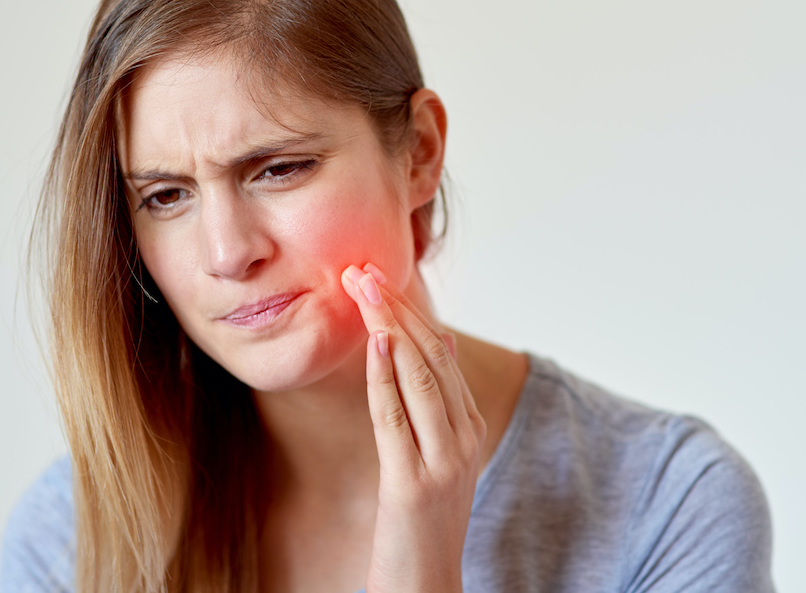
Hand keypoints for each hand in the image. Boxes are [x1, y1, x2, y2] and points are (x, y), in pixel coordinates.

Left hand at [341, 264, 486, 592]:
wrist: (426, 586)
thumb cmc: (421, 516)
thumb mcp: (434, 450)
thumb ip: (433, 399)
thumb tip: (431, 338)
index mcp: (468, 423)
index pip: (440, 351)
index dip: (409, 308)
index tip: (379, 275)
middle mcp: (464, 435)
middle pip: (431, 354)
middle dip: (396, 307)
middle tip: (364, 269)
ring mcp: (444, 460)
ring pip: (418, 375)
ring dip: (388, 325)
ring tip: (363, 288)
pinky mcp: (414, 483)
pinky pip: (396, 417)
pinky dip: (385, 375)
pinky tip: (375, 342)